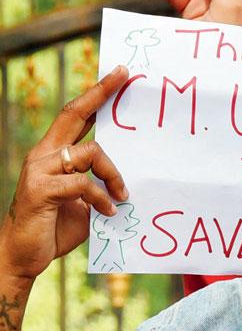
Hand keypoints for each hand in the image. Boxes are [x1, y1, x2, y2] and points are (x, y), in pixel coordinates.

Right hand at [0, 67, 130, 280]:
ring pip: (90, 152)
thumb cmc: (55, 227)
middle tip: (124, 76)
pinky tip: (108, 212)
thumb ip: (98, 183)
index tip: (119, 73)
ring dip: (113, 175)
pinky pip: (83, 184)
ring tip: (122, 196)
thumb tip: (130, 178)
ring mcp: (39, 170)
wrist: (23, 256)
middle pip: (72, 114)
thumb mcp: (84, 201)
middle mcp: (43, 155)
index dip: (96, 93)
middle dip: (100, 93)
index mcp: (53, 153)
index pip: (75, 115)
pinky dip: (101, 198)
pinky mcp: (40, 189)